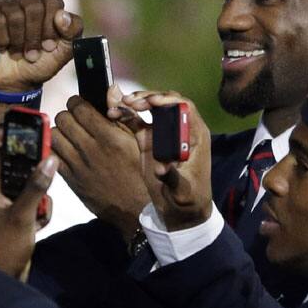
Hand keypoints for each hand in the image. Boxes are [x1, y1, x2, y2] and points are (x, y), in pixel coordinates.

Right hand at [0, 0, 82, 91]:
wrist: (13, 81)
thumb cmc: (40, 62)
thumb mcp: (64, 52)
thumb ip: (73, 31)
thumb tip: (62, 15)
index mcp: (48, 0)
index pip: (53, 1)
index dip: (51, 27)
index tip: (49, 46)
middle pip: (33, 6)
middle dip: (34, 36)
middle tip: (33, 54)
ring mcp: (5, 1)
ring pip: (14, 15)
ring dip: (18, 42)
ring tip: (18, 54)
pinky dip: (3, 41)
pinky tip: (3, 48)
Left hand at [0, 146, 58, 281]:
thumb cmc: (2, 247)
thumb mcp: (22, 216)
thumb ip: (36, 186)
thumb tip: (50, 159)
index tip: (16, 127)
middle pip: (7, 166)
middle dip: (26, 162)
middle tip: (44, 154)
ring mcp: (0, 208)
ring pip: (20, 185)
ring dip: (35, 190)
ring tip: (45, 198)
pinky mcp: (11, 221)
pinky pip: (26, 204)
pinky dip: (36, 210)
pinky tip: (41, 222)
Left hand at [52, 89, 149, 240]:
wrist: (137, 209)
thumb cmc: (142, 171)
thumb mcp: (139, 139)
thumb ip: (123, 112)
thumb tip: (110, 88)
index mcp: (109, 136)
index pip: (79, 107)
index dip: (77, 102)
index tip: (80, 105)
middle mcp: (91, 149)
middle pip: (62, 118)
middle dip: (67, 115)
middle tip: (75, 119)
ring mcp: (78, 166)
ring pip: (54, 136)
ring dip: (60, 131)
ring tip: (70, 135)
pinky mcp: (71, 180)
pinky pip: (52, 156)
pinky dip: (56, 150)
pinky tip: (66, 151)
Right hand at [119, 91, 211, 230]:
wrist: (180, 210)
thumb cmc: (189, 200)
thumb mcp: (183, 192)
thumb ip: (173, 178)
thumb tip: (161, 168)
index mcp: (195, 136)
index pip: (185, 107)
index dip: (169, 100)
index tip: (153, 102)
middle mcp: (179, 129)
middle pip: (165, 102)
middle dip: (148, 98)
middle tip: (131, 102)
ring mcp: (163, 133)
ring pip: (150, 108)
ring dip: (135, 103)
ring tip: (120, 104)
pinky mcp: (149, 139)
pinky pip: (137, 121)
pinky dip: (125, 115)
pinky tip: (112, 113)